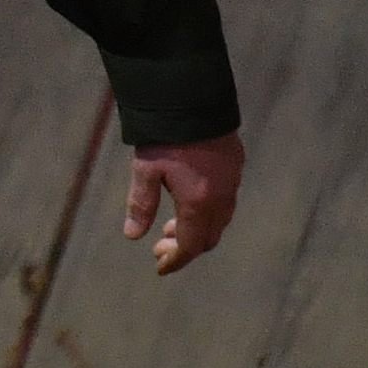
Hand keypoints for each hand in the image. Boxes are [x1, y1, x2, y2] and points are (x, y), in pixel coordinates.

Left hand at [124, 133, 243, 273]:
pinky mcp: (235, 167)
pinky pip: (225, 203)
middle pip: (207, 237)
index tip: (160, 267)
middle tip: (160, 245)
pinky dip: (208, 213)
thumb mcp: (145, 169)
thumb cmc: (165, 135)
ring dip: (197, 229)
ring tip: (171, 226)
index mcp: (200, 203)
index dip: (175, 260)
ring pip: (218, 221)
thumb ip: (141, 204)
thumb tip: (132, 235)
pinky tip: (190, 203)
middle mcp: (222, 199)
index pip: (190, 245)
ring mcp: (232, 183)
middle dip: (185, 247)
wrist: (194, 99)